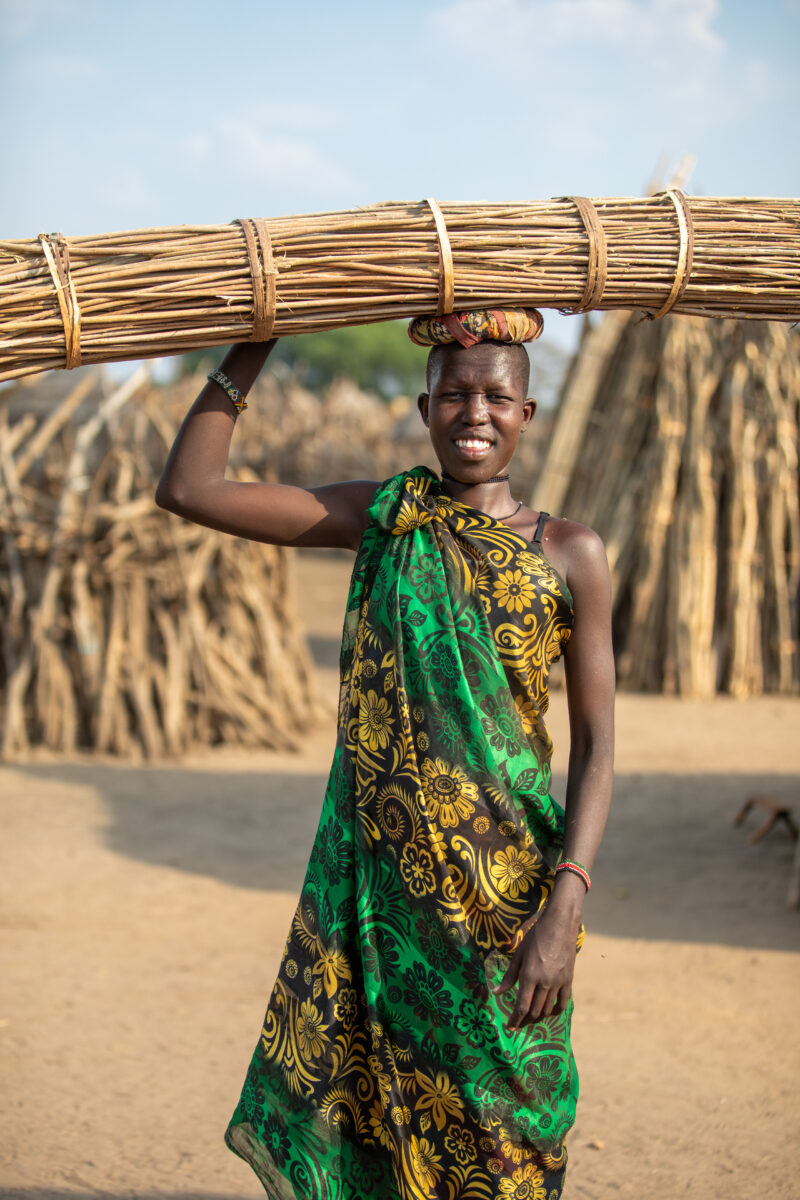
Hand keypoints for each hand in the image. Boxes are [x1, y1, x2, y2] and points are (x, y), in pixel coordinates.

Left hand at [493, 900, 579, 1028]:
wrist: (560, 925)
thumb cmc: (535, 936)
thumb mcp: (519, 954)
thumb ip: (509, 976)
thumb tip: (496, 993)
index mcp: (529, 976)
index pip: (522, 1006)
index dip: (515, 1019)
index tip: (510, 1027)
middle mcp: (544, 983)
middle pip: (535, 1011)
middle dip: (525, 1020)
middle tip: (519, 1023)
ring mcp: (558, 983)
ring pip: (548, 1009)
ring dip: (539, 1017)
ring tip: (531, 1018)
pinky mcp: (569, 980)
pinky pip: (563, 1002)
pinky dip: (556, 1011)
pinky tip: (550, 1012)